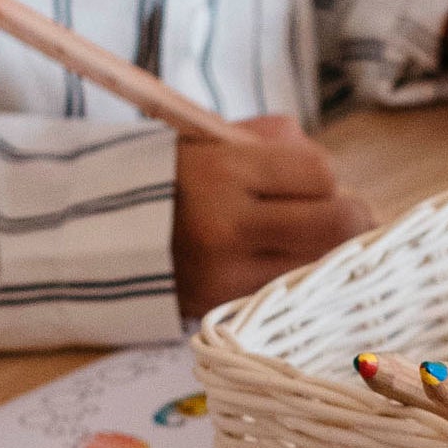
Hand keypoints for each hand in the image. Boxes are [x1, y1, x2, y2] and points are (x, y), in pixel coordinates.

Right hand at [171, 117, 373, 317]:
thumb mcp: (212, 140)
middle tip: (341, 217)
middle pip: (338, 225)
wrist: (96, 233)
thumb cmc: (169, 178)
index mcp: (224, 171)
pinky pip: (291, 293)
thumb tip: (337, 177)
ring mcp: (229, 274)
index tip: (313, 182)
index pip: (321, 174)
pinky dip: (298, 279)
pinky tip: (284, 267)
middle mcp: (229, 226)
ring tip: (308, 241)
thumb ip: (276, 144)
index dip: (326, 177)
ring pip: (323, 265)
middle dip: (350, 218)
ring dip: (328, 252)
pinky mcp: (225, 307)